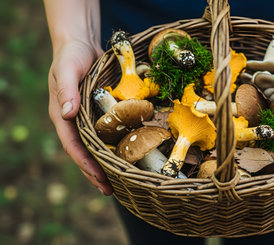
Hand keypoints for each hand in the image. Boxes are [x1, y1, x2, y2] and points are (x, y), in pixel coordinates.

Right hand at [48, 40, 112, 194]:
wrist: (80, 43)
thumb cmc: (71, 55)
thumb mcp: (67, 69)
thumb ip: (66, 90)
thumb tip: (67, 113)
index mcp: (61, 115)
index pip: (73, 145)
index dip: (84, 164)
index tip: (98, 178)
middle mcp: (73, 120)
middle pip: (84, 152)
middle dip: (95, 172)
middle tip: (109, 190)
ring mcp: (85, 118)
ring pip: (95, 146)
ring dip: (105, 163)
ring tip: (120, 181)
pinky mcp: (97, 112)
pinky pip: (106, 133)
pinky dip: (114, 146)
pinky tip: (127, 155)